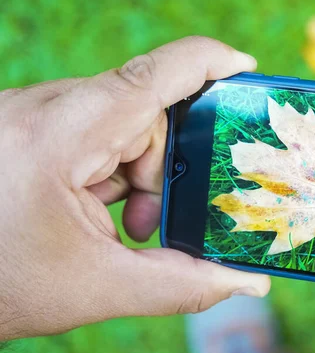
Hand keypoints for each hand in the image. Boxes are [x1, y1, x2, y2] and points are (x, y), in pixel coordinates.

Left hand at [0, 36, 270, 340]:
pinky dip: (107, 168)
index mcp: (55, 141)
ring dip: (132, 173)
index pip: (147, 80)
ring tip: (116, 224)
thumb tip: (251, 284)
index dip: (206, 64)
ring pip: (118, 122)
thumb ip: (185, 284)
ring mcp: (29, 113)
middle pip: (140, 114)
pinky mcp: (27, 123)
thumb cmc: (4, 287)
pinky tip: (94, 209)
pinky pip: (90, 128)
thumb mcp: (101, 288)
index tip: (245, 68)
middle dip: (159, 169)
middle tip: (145, 223)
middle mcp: (38, 111)